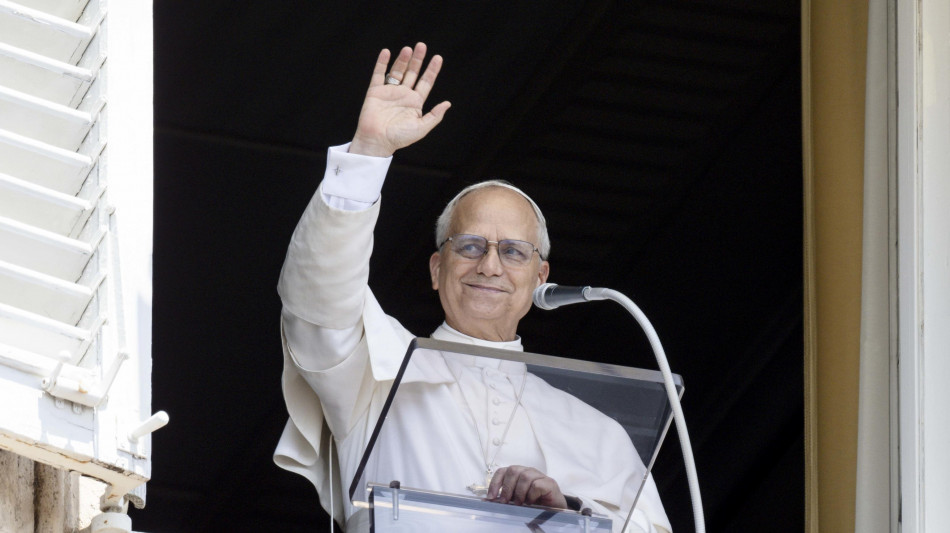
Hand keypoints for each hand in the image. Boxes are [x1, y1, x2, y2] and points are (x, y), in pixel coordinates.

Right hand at [349, 42, 450, 156]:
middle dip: (418, 60)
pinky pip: (378, 74)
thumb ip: (434, 116)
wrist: (377, 141)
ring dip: (403, 59)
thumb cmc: (399, 138)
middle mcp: (403, 95)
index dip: (432, 70)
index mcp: (415, 102)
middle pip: (412, 72)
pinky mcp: (375, 91)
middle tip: (422, 46)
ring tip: (408, 49)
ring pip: (397, 71)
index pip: (426, 82)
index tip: (438, 58)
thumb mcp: (421, 128)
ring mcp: (389, 92)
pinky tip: (387, 52)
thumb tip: (448, 103)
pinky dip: (382, 63)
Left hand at [487, 465, 568, 508]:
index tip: (491, 497)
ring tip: (520, 503)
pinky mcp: (549, 483)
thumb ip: (507, 496)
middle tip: (505, 501)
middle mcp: (528, 471)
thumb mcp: (518, 498)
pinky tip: (531, 502)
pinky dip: (531, 495)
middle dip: (507, 487)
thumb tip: (491, 500)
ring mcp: (539, 476)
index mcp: (518, 473)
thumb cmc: (534, 502)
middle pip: (513, 470)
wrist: (555, 507)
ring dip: (520, 492)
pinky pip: (537, 485)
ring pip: (525, 476)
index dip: (495, 483)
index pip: (503, 471)